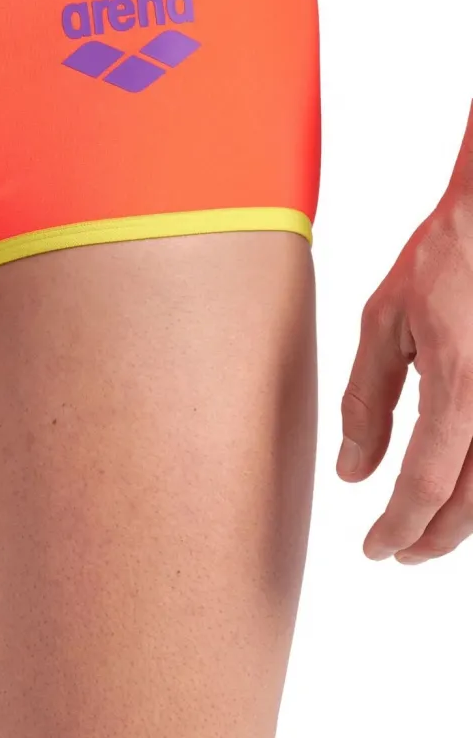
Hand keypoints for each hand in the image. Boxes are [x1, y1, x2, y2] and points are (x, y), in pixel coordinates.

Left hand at [339, 189, 472, 562]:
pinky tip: (456, 488)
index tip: (375, 549)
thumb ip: (367, 400)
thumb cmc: (442, 262)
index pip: (425, 485)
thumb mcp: (384, 323)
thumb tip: (353, 470)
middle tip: (396, 550)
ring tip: (423, 529)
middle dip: (432, 537)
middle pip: (470, 503)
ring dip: (461, 519)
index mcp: (459, 388)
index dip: (398, 527)